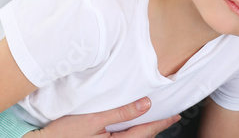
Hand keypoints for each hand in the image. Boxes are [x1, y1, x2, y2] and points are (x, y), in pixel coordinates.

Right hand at [26, 97, 179, 136]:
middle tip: (170, 115)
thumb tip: (145, 104)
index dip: (163, 122)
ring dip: (144, 129)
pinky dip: (131, 130)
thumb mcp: (93, 120)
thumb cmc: (62, 134)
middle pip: (142, 137)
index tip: (176, 114)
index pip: (147, 131)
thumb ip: (121, 113)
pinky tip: (130, 123)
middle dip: (156, 126)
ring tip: (153, 117)